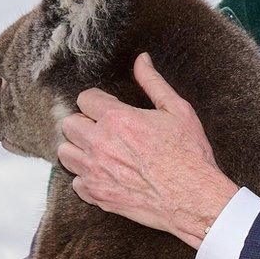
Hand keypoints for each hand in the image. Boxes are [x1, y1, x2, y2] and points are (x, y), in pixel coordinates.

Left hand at [57, 52, 239, 248]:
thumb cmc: (190, 154)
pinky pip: (75, 182)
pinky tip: (106, 173)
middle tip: (104, 128)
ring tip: (100, 150)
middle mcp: (99, 145)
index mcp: (117, 119)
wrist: (194, 199)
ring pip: (65, 153)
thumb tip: (141, 59)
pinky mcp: (97, 196)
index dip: (99, 101)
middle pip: (69, 124)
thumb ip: (153, 82)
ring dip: (79, 148)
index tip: (111, 108)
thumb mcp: (177, 110)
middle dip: (84, 122)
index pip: (84, 99)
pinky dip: (86, 177)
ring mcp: (95, 173)